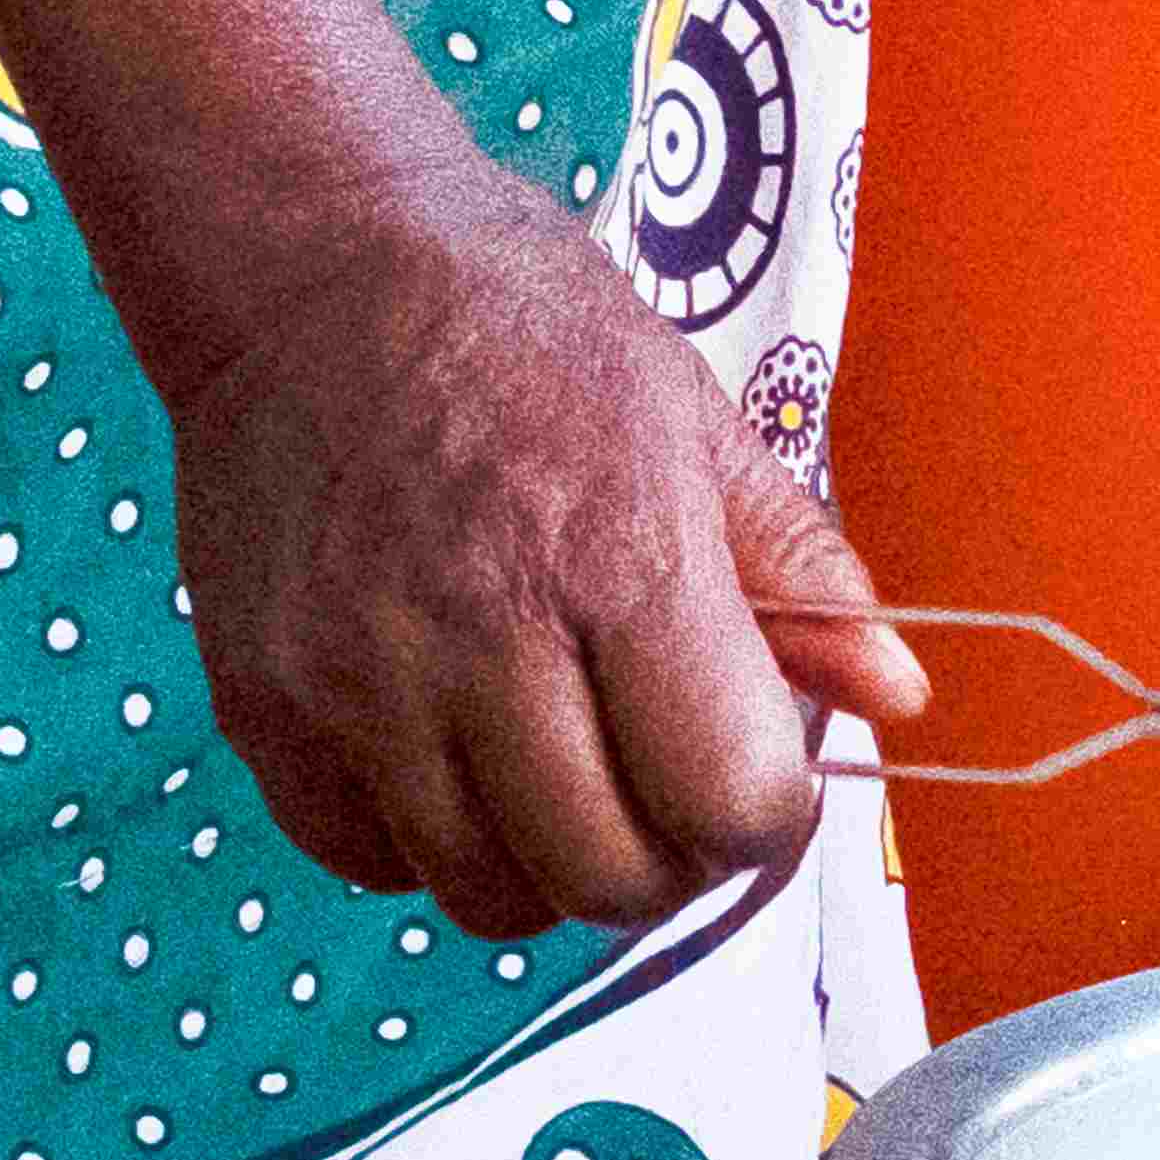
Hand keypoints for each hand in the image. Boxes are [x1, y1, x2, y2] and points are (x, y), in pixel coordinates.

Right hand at [167, 169, 931, 945]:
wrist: (308, 265)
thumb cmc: (516, 325)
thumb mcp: (690, 411)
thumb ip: (797, 568)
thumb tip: (897, 692)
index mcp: (620, 558)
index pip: (727, 800)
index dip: (765, 814)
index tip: (755, 777)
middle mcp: (484, 638)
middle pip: (609, 876)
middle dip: (665, 858)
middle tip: (661, 789)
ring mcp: (359, 682)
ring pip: (485, 894)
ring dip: (543, 862)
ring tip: (555, 771)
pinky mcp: (262, 703)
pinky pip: (363, 858)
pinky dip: (420, 841)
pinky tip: (449, 754)